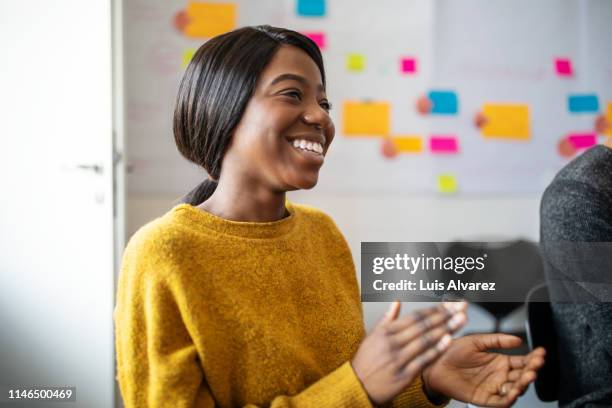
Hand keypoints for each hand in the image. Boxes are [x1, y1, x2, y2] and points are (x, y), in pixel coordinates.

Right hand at [351, 301, 466, 404]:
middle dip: (444, 315)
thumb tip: (397, 301)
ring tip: (461, 320)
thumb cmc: (366, 360)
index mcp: (386, 332)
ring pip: (426, 341)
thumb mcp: (372, 336)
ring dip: (445, 329)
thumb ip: (387, 318)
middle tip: (461, 307)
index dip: (434, 309)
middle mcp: (393, 343)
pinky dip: (437, 350)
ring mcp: (399, 359)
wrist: (357, 386)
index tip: (449, 304)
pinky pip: (423, 360)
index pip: (415, 317)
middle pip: (423, 326)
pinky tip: (448, 340)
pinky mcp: (404, 375)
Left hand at [422, 333, 545, 406]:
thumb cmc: (452, 351)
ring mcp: (492, 387)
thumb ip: (497, 340)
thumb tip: (518, 340)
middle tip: (536, 364)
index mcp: (499, 361)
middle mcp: (499, 375)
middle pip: (521, 376)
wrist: (435, 364)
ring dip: (523, 384)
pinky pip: (500, 402)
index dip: (533, 358)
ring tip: (528, 375)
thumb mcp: (477, 341)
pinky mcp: (483, 398)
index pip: (522, 362)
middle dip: (531, 370)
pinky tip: (514, 391)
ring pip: (514, 389)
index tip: (541, 352)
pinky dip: (508, 398)